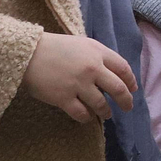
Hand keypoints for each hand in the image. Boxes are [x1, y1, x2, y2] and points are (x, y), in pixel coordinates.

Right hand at [21, 32, 136, 122]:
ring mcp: (78, 85)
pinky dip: (87, 117)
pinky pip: (81, 113)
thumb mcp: (82, 44)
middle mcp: (92, 69)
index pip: (123, 68)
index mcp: (98, 52)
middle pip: (118, 89)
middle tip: (128, 107)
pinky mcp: (64, 98)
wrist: (27, 53)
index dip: (131, 81)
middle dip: (126, 101)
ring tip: (106, 114)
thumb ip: (98, 56)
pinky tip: (87, 117)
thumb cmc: (55, 47)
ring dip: (106, 112)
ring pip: (101, 104)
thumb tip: (114, 72)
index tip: (133, 89)